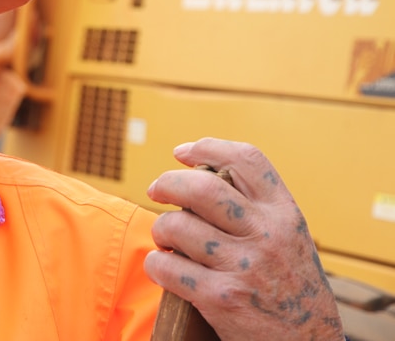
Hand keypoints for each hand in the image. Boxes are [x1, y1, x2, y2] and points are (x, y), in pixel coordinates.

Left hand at [144, 138, 344, 340]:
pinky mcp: (221, 297)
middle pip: (201, 187)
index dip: (208, 147)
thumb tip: (199, 174)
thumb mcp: (289, 239)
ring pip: (177, 226)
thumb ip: (256, 209)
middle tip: (155, 190)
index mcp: (285, 214)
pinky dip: (156, 264)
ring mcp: (243, 266)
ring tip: (166, 239)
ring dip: (160, 229)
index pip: (247, 160)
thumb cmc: (290, 289)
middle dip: (168, 183)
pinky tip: (163, 267)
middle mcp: (266, 235)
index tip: (182, 152)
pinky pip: (167, 267)